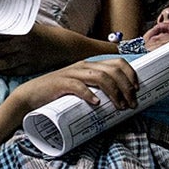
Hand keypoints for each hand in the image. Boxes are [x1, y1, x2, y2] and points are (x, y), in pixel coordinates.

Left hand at [0, 22, 96, 76]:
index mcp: (22, 32)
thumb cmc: (46, 34)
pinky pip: (14, 72)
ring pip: (4, 64)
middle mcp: (24, 45)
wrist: (65, 46)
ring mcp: (28, 58)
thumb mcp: (31, 26)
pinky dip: (3, 72)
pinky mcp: (32, 68)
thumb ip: (16, 28)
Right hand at [16, 57, 138, 114]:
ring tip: (119, 106)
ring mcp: (72, 73)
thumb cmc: (58, 94)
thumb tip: (118, 101)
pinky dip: (90, 94)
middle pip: (113, 70)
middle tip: (131, 103)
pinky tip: (97, 103)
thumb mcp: (81, 88)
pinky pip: (79, 86)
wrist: (31, 96)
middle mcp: (84, 66)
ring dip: (114, 92)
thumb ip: (96, 89)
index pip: (117, 62)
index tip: (137, 89)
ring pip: (101, 77)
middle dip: (126, 87)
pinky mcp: (61, 84)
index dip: (131, 74)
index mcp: (90, 65)